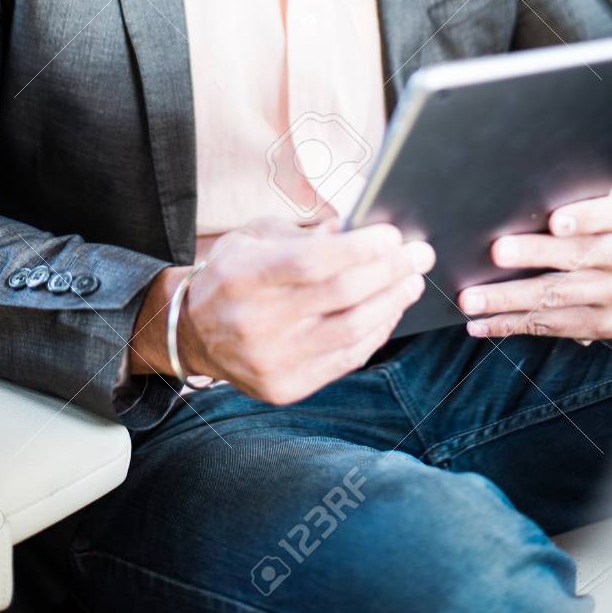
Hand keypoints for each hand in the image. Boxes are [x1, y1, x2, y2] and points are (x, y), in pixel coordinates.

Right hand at [129, 216, 434, 402]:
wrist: (192, 333)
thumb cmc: (233, 274)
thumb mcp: (255, 237)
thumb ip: (305, 232)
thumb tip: (356, 225)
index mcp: (245, 275)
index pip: (313, 261)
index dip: (360, 248)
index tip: (393, 235)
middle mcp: (256, 321)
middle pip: (341, 295)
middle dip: (389, 272)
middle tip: (419, 255)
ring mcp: (271, 359)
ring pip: (350, 331)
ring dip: (391, 303)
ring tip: (411, 282)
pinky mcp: (283, 387)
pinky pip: (344, 360)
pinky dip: (374, 334)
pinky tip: (389, 312)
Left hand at [456, 187, 611, 341]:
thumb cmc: (591, 223)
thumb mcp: (590, 202)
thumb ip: (562, 199)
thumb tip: (511, 203)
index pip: (607, 215)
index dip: (582, 218)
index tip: (554, 221)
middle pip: (576, 257)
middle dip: (533, 254)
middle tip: (496, 253)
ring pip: (557, 296)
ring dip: (508, 299)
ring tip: (471, 300)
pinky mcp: (604, 324)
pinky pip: (552, 326)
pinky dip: (511, 324)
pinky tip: (481, 323)